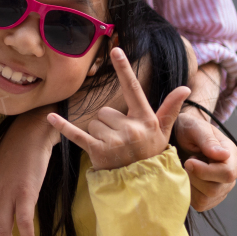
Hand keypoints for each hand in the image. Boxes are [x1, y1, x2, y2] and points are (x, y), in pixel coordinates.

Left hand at [47, 48, 190, 170]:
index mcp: (145, 119)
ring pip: (94, 122)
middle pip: (105, 111)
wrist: (143, 185)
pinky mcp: (98, 151)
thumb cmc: (151, 154)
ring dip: (99, 133)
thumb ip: (170, 108)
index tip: (116, 50)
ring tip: (113, 147)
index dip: (124, 69)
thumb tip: (185, 87)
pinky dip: (63, 126)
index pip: (133, 89)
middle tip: (121, 140)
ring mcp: (113, 141)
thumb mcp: (163, 131)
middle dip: (109, 123)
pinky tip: (50, 116)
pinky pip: (76, 134)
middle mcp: (130, 129)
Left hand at [175, 107, 236, 210]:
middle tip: (186, 163)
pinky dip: (189, 193)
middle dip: (194, 178)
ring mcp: (222, 187)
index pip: (227, 173)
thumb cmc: (189, 129)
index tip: (189, 161)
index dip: (205, 171)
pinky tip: (187, 179)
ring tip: (188, 170)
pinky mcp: (211, 196)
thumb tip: (223, 156)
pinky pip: (200, 204)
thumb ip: (208, 140)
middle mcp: (231, 173)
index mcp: (231, 155)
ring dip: (190, 185)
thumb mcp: (195, 128)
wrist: (181, 135)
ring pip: (206, 199)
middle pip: (215, 189)